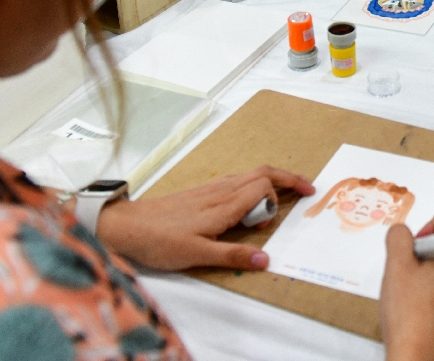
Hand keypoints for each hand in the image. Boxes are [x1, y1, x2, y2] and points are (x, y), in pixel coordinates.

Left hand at [95, 166, 314, 270]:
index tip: (281, 217)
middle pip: (262, 172)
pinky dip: (254, 185)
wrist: (125, 226)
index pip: (263, 186)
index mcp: (224, 205)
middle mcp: (221, 191)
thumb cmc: (160, 240)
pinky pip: (237, 181)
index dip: (279, 197)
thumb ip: (233, 256)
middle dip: (288, 177)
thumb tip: (266, 260)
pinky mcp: (202, 193)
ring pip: (249, 174)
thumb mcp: (197, 255)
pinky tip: (251, 201)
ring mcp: (211, 189)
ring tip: (286, 193)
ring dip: (272, 180)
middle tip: (308, 188)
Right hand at [381, 210, 433, 360]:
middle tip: (410, 269)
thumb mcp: (395, 267)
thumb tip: (403, 231)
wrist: (418, 359)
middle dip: (430, 250)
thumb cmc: (409, 318)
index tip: (418, 244)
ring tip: (414, 290)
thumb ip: (399, 237)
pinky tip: (423, 305)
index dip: (433, 223)